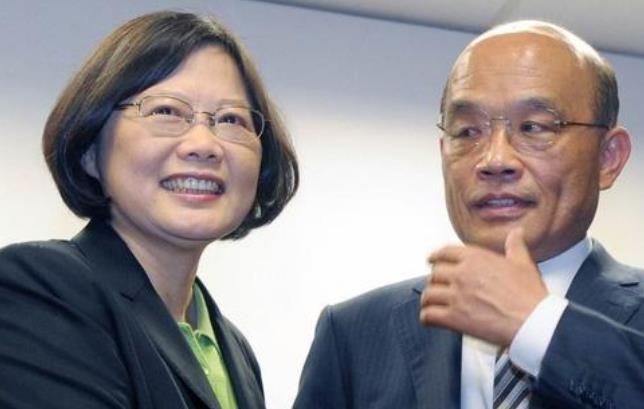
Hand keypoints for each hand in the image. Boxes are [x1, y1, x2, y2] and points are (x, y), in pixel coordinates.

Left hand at [419, 228, 547, 345]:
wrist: (533, 322)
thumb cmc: (529, 296)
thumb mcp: (523, 263)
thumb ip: (515, 246)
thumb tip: (516, 233)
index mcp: (475, 258)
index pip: (444, 252)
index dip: (435, 256)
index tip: (432, 260)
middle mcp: (462, 274)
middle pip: (434, 274)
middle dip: (435, 281)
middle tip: (438, 286)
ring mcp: (456, 296)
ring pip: (428, 294)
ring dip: (429, 299)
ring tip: (432, 303)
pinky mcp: (454, 318)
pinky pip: (428, 315)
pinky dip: (427, 317)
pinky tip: (431, 318)